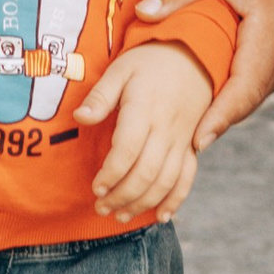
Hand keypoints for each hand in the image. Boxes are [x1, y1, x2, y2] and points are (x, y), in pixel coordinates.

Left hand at [79, 41, 212, 221]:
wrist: (194, 56)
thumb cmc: (150, 62)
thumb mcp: (121, 69)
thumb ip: (100, 96)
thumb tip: (79, 118)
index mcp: (145, 109)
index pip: (127, 151)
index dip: (110, 174)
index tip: (95, 187)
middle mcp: (166, 128)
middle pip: (146, 173)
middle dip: (122, 196)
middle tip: (101, 207)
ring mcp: (183, 139)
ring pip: (166, 181)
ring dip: (143, 203)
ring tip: (121, 216)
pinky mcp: (192, 145)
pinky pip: (188, 177)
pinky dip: (176, 200)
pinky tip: (161, 217)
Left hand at [135, 0, 273, 151]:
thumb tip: (143, 14)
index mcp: (272, 32)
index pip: (244, 90)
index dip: (219, 118)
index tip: (194, 142)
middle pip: (248, 99)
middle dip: (215, 120)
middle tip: (178, 141)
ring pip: (256, 93)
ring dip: (226, 107)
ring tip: (189, 126)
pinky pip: (264, 81)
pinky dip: (238, 90)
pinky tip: (211, 95)